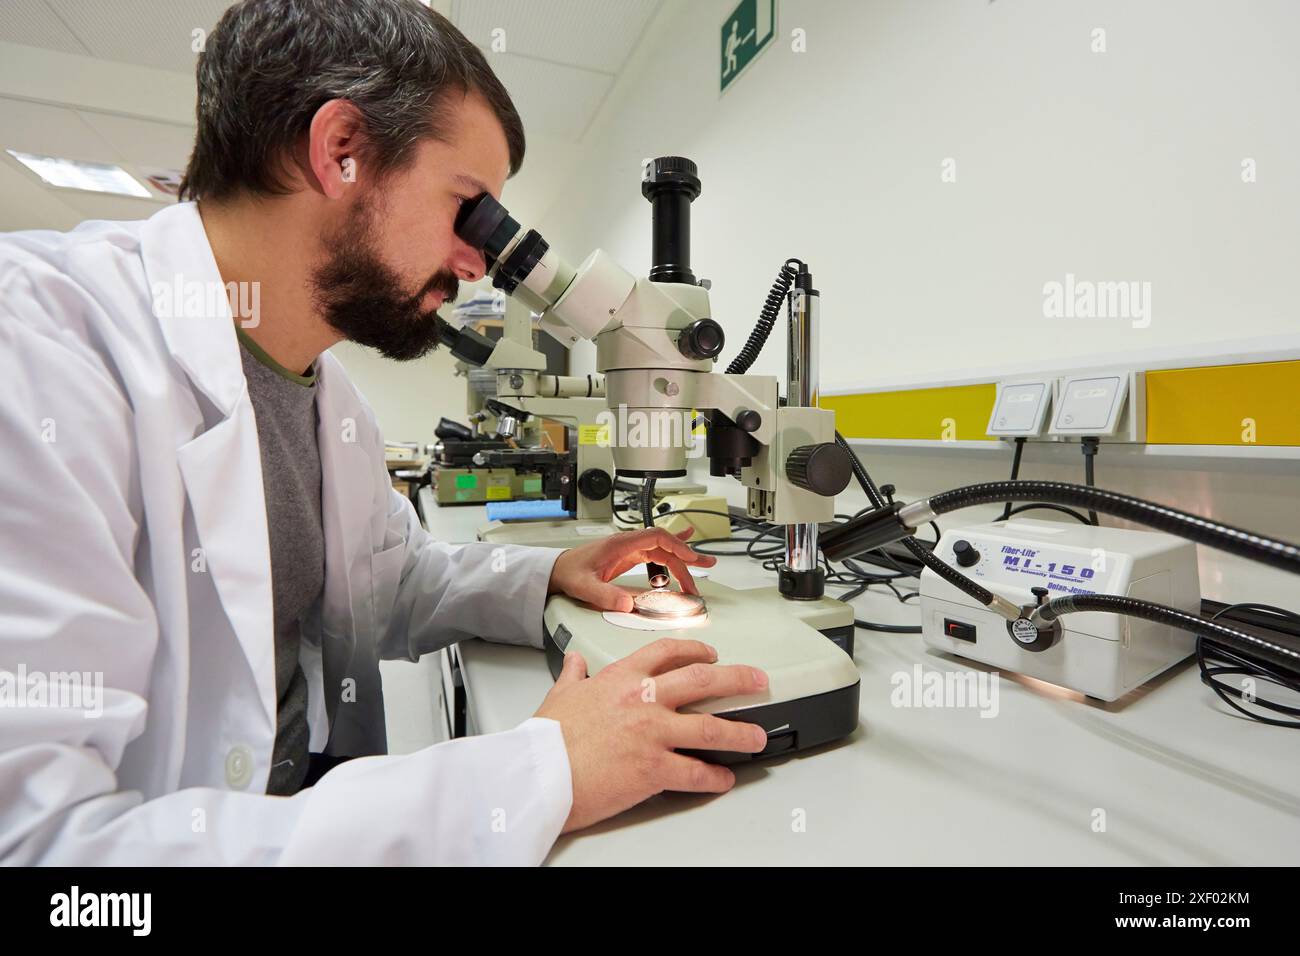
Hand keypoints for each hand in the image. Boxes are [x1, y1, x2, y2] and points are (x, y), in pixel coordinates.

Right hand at [534, 639, 768, 832]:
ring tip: (757, 737)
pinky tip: (724, 779)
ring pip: (711, 727)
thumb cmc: (547, 738)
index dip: (696, 649)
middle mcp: (644, 699)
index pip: (668, 652)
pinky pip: (696, 772)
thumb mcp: (559, 695)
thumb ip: (573, 675)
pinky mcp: (654, 768)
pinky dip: (715, 777)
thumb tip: (574, 661)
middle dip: (738, 679)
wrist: (540, 773)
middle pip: (703, 680)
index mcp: (622, 678)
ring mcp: (652, 733)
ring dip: (740, 732)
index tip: (711, 653)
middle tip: (758, 681)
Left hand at [547, 527, 716, 612]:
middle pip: (665, 545)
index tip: (690, 558)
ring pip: (664, 549)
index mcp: (621, 544)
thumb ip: (604, 595)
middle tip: (706, 566)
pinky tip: (686, 545)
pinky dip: (673, 549)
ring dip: (684, 558)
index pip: (656, 537)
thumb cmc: (570, 572)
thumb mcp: (584, 587)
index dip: (676, 546)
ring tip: (704, 565)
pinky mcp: (630, 556)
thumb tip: (627, 603)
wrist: (559, 569)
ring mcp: (631, 549)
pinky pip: (657, 551)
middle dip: (687, 555)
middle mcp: (629, 543)